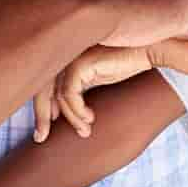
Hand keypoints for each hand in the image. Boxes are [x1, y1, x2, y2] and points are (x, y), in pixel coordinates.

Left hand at [34, 45, 157, 141]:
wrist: (147, 49)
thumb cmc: (125, 63)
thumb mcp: (96, 79)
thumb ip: (78, 90)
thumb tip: (61, 112)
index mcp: (64, 57)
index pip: (41, 85)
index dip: (40, 109)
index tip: (42, 132)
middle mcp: (64, 56)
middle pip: (41, 89)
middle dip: (40, 116)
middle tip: (41, 138)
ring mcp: (71, 58)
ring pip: (59, 96)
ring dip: (72, 118)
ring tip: (86, 131)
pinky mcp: (81, 64)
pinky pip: (70, 94)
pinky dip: (78, 111)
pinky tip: (90, 118)